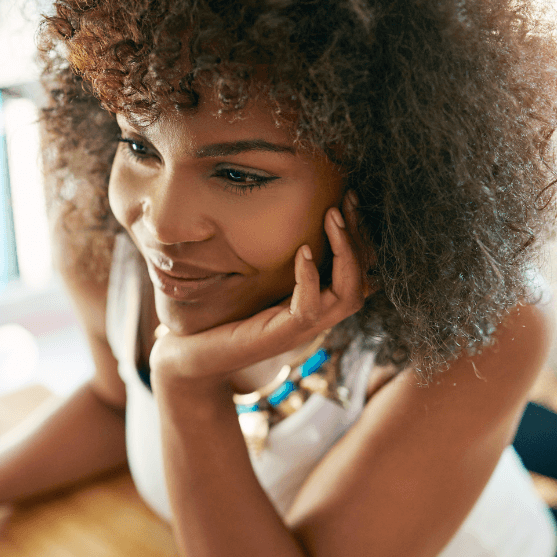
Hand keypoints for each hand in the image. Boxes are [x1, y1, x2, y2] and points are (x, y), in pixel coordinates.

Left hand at [150, 202, 365, 383]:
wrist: (194, 357)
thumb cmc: (225, 317)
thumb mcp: (261, 284)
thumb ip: (283, 264)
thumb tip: (293, 223)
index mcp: (316, 306)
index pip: (358, 274)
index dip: (359, 237)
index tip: (348, 199)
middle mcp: (317, 320)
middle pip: (362, 283)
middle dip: (359, 239)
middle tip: (346, 201)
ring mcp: (301, 331)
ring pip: (348, 297)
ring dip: (346, 254)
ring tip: (333, 219)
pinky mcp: (280, 335)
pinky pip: (309, 308)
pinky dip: (311, 278)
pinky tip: (303, 251)